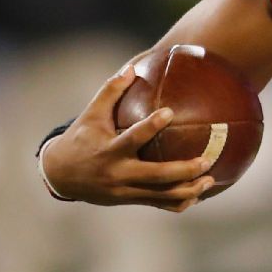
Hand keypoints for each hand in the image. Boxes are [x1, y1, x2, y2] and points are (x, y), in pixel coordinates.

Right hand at [41, 65, 214, 211]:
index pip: (133, 138)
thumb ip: (110, 91)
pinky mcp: (129, 200)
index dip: (151, 126)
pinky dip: (178, 202)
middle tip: (206, 159)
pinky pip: (158, 204)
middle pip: (156, 176)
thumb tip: (132, 68)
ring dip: (188, 190)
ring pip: (161, 195)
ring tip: (211, 179)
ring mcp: (125, 191)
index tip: (170, 112)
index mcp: (109, 151)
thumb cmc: (80, 139)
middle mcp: (118, 174)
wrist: (60, 176)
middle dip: (183, 170)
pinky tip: (198, 195)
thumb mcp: (90, 115)